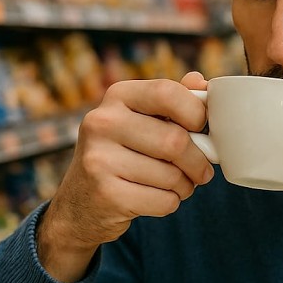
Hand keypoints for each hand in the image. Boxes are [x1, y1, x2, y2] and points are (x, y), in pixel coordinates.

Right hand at [36, 72, 214, 281]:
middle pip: (175, 140)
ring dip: (186, 185)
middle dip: (198, 161)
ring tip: (177, 184)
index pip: (167, 93)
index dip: (195, 113)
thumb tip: (199, 80)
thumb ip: (171, 100)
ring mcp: (99, 159)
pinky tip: (157, 198)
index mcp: (117, 96)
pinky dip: (171, 203)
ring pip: (172, 175)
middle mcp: (102, 123)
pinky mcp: (106, 194)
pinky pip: (163, 201)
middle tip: (202, 170)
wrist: (81, 202)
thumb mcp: (141, 119)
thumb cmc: (124, 153)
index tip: (200, 128)